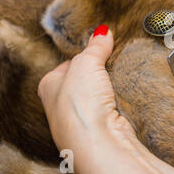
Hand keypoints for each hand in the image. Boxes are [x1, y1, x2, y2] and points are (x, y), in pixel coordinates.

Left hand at [38, 25, 173, 173]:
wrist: (99, 142)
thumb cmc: (80, 106)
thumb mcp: (86, 64)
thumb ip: (95, 47)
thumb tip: (103, 32)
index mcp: (49, 85)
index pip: (68, 62)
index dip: (86, 52)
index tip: (100, 44)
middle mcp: (62, 104)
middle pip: (84, 78)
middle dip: (100, 69)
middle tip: (113, 58)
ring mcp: (82, 117)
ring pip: (99, 93)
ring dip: (111, 85)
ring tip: (120, 76)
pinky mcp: (102, 127)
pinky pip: (111, 107)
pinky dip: (119, 100)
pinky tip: (124, 95)